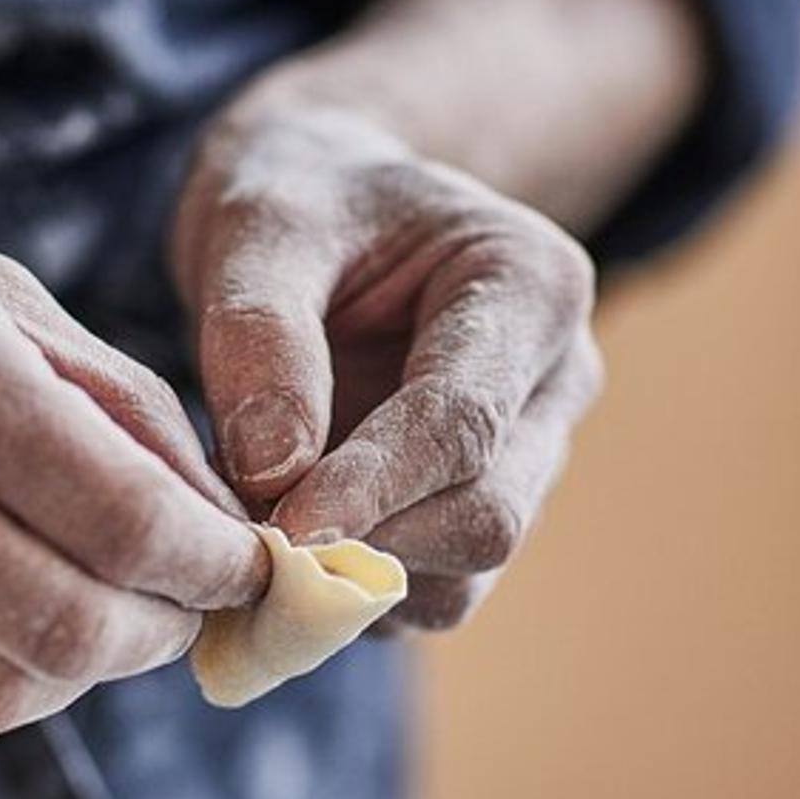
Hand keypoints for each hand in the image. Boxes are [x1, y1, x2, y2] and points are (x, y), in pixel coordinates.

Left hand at [170, 104, 603, 629]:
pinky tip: (278, 545)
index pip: (465, 421)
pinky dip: (346, 595)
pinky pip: (426, 595)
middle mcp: (555, 383)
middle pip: (488, 515)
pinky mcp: (476, 517)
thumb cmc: (298, 203)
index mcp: (532, 286)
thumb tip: (274, 474)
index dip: (374, 486)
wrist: (321, 218)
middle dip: (366, 542)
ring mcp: (529, 460)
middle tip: (243, 540)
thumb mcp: (260, 225)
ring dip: (352, 580)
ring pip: (463, 576)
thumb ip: (261, 334)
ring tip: (250, 527)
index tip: (280, 530)